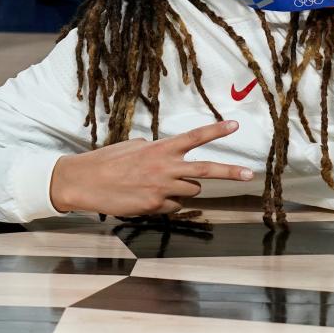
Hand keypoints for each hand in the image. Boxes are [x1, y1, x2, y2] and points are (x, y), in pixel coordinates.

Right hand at [49, 120, 254, 215]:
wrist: (84, 182)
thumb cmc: (109, 161)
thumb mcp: (135, 146)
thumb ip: (158, 149)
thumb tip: (171, 156)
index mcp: (161, 149)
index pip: (194, 137)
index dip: (216, 130)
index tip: (235, 125)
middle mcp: (165, 168)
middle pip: (206, 171)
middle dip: (231, 172)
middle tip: (249, 174)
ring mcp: (161, 189)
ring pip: (191, 192)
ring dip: (184, 188)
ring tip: (160, 184)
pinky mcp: (154, 207)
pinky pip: (174, 206)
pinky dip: (168, 203)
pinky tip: (147, 197)